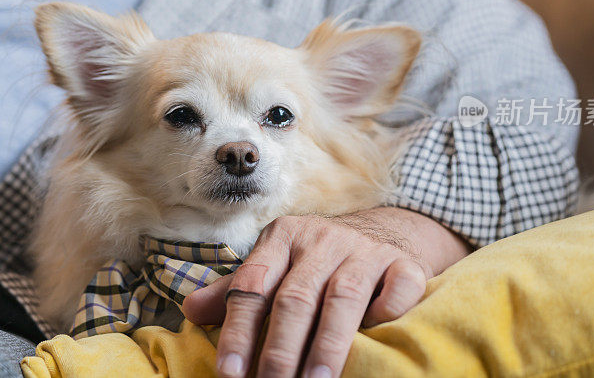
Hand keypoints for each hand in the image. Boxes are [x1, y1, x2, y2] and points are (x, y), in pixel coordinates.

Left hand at [182, 207, 470, 377]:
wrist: (383, 230)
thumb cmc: (316, 259)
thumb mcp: (275, 263)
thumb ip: (237, 290)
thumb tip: (190, 310)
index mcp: (283, 237)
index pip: (253, 286)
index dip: (238, 331)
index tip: (229, 373)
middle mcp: (322, 239)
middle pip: (295, 297)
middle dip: (280, 349)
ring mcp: (364, 250)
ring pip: (342, 297)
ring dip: (327, 344)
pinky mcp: (403, 264)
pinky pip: (397, 287)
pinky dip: (387, 311)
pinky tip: (376, 335)